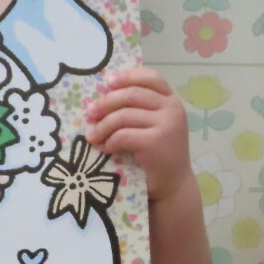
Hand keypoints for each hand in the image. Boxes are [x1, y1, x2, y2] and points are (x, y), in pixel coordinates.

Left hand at [84, 67, 193, 202]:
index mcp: (172, 101)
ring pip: (123, 115)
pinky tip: (105, 148)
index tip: (108, 82)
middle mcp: (172, 109)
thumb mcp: (154, 125)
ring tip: (92, 136)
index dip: (128, 76)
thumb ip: (140, 109)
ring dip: (103, 126)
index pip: (151, 78)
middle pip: (131, 94)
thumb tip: (105, 94)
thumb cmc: (158, 155)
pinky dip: (109, 141)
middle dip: (106, 103)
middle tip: (90, 113)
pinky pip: (123, 135)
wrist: (173, 186)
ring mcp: (166, 125)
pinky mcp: (155, 142)